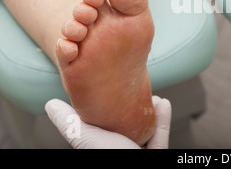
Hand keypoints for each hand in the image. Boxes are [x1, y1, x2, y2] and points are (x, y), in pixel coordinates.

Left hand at [45, 96, 171, 148]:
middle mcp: (119, 149)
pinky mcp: (157, 153)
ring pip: (145, 130)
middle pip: (125, 126)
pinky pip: (161, 136)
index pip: (99, 126)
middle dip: (131, 107)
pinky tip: (163, 104)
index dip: (103, 107)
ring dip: (150, 111)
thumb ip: (72, 125)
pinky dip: (163, 119)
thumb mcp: (89, 139)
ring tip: (151, 96)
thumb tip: (51, 104)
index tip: (108, 88)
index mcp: (102, 146)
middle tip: (133, 90)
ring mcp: (138, 152)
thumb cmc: (116, 156)